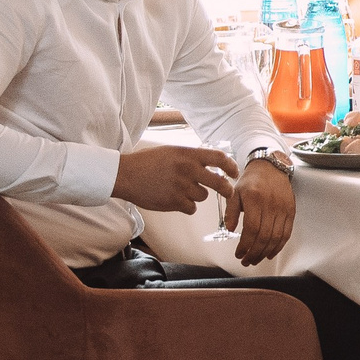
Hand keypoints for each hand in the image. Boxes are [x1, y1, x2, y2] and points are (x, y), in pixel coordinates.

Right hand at [111, 145, 238, 215]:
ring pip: (202, 196)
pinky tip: (175, 200)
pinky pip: (191, 208)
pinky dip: (186, 206)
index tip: (234, 173)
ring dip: (196, 196)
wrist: (125, 175)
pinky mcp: (174, 202)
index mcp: (188, 154)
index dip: (231, 167)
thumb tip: (212, 164)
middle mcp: (188, 169)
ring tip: (180, 190)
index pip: (220, 158)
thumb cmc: (147, 162)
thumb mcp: (172, 151)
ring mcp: (182, 186)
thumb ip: (191, 157)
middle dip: (226, 190)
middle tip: (228, 192)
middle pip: (219, 183)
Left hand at [225, 157, 295, 264]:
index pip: (252, 228)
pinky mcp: (291, 211)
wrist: (271, 167)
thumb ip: (231, 211)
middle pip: (265, 236)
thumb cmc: (251, 180)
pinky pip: (287, 233)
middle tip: (246, 261)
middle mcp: (271, 204)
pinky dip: (279, 246)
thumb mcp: (234, 192)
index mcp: (255, 199)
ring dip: (266, 252)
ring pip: (276, 237)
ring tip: (256, 259)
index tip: (239, 253)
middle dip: (254, 253)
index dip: (245, 245)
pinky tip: (270, 253)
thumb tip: (229, 229)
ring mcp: (283, 208)